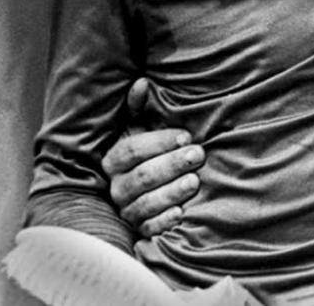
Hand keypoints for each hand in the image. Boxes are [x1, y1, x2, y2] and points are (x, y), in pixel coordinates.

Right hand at [101, 78, 204, 236]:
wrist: (148, 188)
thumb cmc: (150, 151)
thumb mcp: (142, 128)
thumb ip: (140, 107)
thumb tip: (142, 82)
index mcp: (115, 159)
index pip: (132, 150)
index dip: (159, 142)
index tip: (186, 136)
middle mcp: (116, 186)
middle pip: (141, 176)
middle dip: (172, 164)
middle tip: (198, 154)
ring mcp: (126, 209)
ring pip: (145, 203)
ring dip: (171, 192)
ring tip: (194, 182)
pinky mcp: (139, 229)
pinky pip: (148, 229)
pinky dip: (164, 221)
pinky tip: (181, 214)